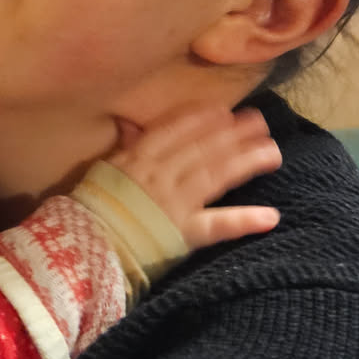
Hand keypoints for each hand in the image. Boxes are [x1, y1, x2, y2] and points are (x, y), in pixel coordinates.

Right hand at [108, 105, 281, 249]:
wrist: (84, 248)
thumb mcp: (102, 170)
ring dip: (247, 162)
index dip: (203, 119)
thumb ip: (122, 147)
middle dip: (234, 133)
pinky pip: (217, 226)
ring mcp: (175, 203)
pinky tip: (271, 216)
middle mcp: (161, 174)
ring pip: (216, 175)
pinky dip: (243, 220)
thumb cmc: (91, 209)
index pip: (176, 130)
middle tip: (261, 122)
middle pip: (204, 148)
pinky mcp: (184, 234)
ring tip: (273, 153)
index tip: (225, 111)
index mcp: (138, 157)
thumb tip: (127, 122)